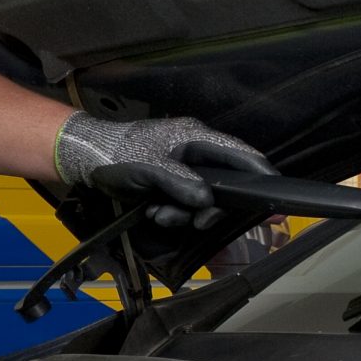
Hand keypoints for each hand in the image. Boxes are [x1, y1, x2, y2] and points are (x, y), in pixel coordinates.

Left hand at [53, 112, 276, 229]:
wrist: (84, 157)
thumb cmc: (116, 154)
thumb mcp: (150, 169)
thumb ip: (181, 184)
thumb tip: (208, 201)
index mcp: (195, 138)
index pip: (240, 154)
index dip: (260, 174)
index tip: (275, 196)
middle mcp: (194, 152)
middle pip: (222, 185)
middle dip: (208, 208)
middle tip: (197, 223)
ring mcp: (182, 168)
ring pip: (201, 199)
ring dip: (183, 213)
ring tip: (160, 214)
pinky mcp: (169, 183)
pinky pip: (183, 203)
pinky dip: (171, 212)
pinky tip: (153, 211)